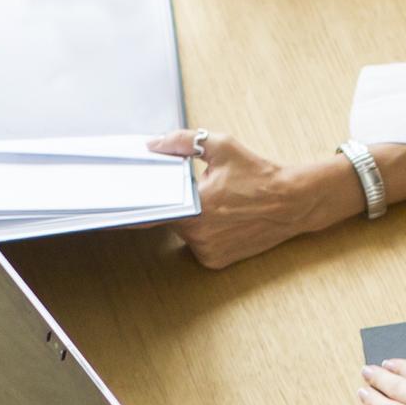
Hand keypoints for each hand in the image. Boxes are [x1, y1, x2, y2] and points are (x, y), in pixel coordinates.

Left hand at [149, 129, 357, 268]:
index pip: (149, 211)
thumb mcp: (221, 147)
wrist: (292, 202)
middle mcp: (197, 234)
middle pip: (169, 217)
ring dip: (191, 220)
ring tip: (219, 205)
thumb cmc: (259, 174)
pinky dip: (203, 235)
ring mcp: (206, 251)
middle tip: (199, 191)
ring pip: (183, 233)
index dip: (132, 206)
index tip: (113, 206)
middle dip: (177, 204)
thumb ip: (182, 142)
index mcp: (194, 206)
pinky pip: (198, 246)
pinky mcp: (215, 262)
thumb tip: (153, 144)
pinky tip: (224, 221)